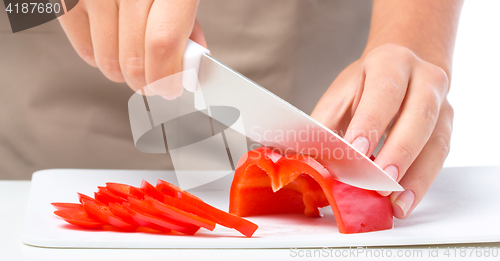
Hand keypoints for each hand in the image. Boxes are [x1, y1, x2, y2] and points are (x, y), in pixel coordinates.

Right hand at [58, 0, 205, 98]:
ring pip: (108, 61)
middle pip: (133, 59)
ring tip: (133, 61)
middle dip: (147, 82)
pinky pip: (85, 49)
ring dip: (124, 74)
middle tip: (154, 83)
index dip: (166, 77)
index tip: (170, 88)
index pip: (162, 44)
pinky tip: (112, 45)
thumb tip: (191, 62)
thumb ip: (187, 22)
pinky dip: (100, 58)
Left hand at [311, 43, 453, 218]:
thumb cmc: (366, 85)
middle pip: (418, 116)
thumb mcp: (341, 95)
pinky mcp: (446, 128)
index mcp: (391, 63)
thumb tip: (301, 157)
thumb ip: (323, 125)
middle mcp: (424, 79)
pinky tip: (404, 201)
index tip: (356, 150)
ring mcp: (442, 104)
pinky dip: (421, 183)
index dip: (371, 122)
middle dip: (398, 152)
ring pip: (435, 141)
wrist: (403, 69)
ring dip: (415, 176)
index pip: (384, 91)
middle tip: (379, 181)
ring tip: (395, 203)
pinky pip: (439, 158)